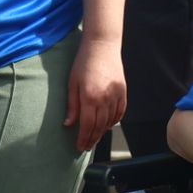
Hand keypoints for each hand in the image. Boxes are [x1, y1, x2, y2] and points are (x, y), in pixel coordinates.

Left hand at [65, 36, 126, 150]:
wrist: (102, 45)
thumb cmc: (83, 62)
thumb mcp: (72, 83)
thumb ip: (72, 105)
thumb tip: (69, 124)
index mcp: (90, 97)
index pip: (87, 125)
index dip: (83, 138)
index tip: (79, 146)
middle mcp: (105, 98)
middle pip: (100, 126)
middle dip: (92, 138)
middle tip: (86, 147)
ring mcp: (116, 95)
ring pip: (110, 121)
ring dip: (103, 132)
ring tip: (95, 139)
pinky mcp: (123, 91)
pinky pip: (120, 112)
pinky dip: (114, 121)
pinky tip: (108, 126)